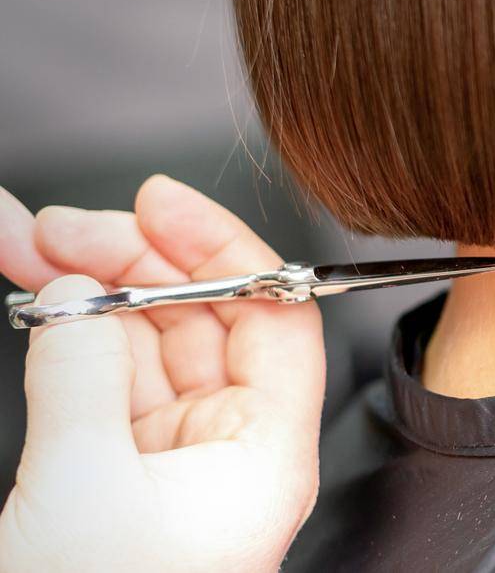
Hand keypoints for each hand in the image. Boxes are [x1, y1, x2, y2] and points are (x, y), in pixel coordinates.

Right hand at [0, 175, 323, 570]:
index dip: (226, 249)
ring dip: (89, 286)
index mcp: (266, 452)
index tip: (162, 201)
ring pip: (144, 342)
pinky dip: (66, 333)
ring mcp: (175, 457)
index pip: (276, 318)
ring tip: (24, 240)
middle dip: (135, 259)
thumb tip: (80, 292)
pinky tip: (35, 293)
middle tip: (62, 226)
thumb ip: (81, 372)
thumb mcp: (82, 485)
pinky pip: (104, 379)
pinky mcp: (121, 471)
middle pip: (204, 319)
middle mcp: (233, 448)